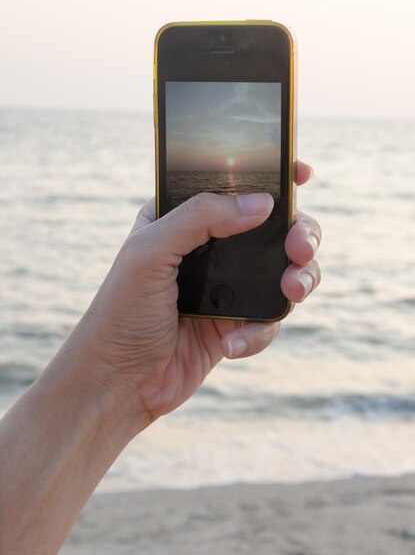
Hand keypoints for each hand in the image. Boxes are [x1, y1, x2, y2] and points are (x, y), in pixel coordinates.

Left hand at [67, 161, 320, 429]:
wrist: (118, 382)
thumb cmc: (121, 311)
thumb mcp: (149, 252)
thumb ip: (201, 217)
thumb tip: (262, 203)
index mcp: (185, 218)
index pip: (234, 186)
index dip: (272, 176)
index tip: (302, 173)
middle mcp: (211, 248)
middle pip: (274, 228)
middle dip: (299, 233)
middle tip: (300, 248)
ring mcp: (227, 286)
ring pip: (285, 270)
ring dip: (300, 277)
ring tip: (292, 291)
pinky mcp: (236, 322)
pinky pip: (270, 318)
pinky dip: (259, 331)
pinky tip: (232, 344)